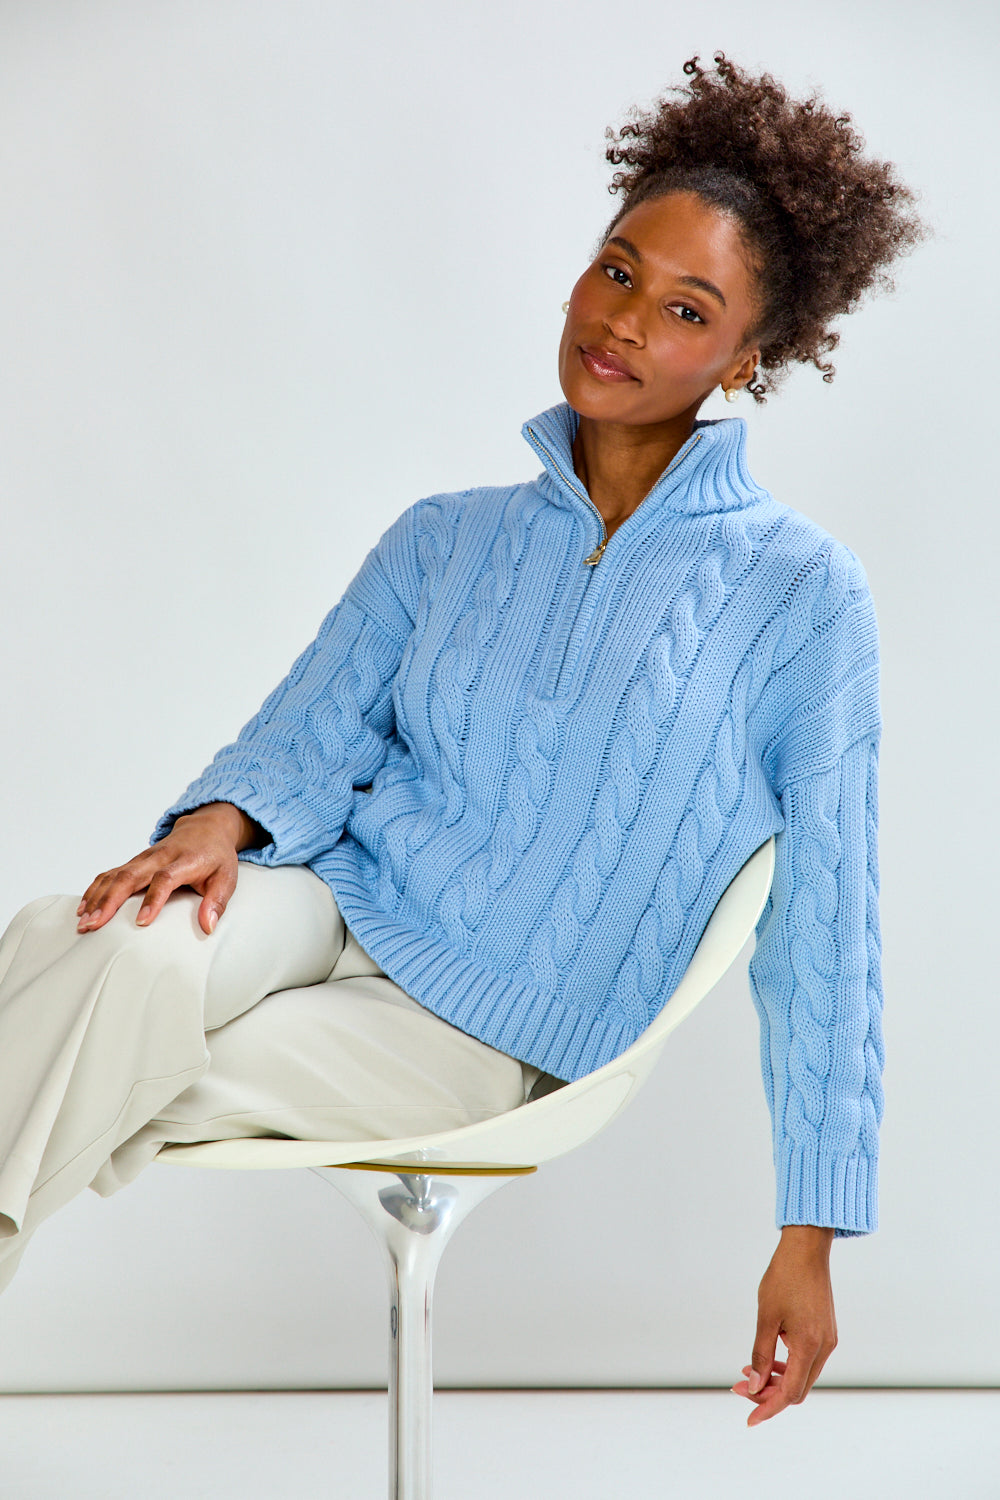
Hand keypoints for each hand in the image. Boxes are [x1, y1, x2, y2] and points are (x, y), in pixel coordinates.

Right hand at [75, 802, 265, 936]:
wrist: (206, 828)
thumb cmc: (216, 856)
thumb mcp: (227, 878)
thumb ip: (217, 902)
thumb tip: (208, 926)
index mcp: (185, 861)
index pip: (165, 878)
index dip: (153, 899)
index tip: (142, 921)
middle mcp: (159, 856)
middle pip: (130, 875)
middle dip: (109, 901)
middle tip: (94, 924)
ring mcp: (144, 857)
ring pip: (115, 874)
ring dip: (97, 897)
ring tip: (83, 922)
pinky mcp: (135, 861)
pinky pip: (110, 873)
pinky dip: (95, 889)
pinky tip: (83, 907)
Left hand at [731, 1225, 837, 1426]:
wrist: (806, 1248)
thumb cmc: (784, 1276)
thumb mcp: (766, 1316)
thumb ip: (761, 1354)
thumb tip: (754, 1387)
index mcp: (809, 1346)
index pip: (790, 1393)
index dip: (768, 1408)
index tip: (749, 1420)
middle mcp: (824, 1347)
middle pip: (798, 1389)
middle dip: (769, 1394)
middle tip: (740, 1386)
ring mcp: (828, 1340)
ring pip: (803, 1376)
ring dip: (777, 1379)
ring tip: (749, 1371)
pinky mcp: (826, 1331)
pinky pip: (807, 1360)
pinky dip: (788, 1365)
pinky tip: (768, 1356)